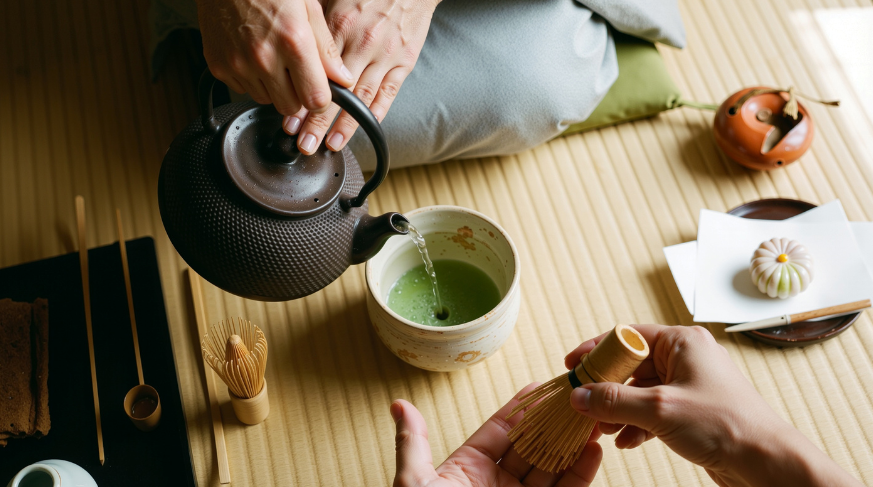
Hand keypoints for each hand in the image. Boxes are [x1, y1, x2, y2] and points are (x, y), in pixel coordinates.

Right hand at [196, 0, 353, 118]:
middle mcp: (263, 57)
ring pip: (266, 100)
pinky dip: (251, 79)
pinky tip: (253, 56)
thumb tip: (342, 79)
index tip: (320, 91)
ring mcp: (238, 64)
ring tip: (272, 57)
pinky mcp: (219, 66)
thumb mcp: (308, 9)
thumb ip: (327, 49)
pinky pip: (243, 90)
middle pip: (289, 107)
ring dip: (274, 87)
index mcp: (292, 42)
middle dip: (297, 95)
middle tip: (296, 72)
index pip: (315, 99)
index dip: (321, 98)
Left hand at [287, 0, 437, 154]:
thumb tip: (296, 50)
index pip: (317, 72)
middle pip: (338, 91)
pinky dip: (375, 114)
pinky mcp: (405, 61)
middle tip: (306, 142)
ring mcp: (386, 55)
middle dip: (319, 121)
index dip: (302, 99)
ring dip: (346, 125)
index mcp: (342, 25)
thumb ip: (318, 26)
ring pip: (363, 97)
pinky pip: (388, 93)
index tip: (290, 120)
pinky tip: (363, 129)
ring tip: (332, 144)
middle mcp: (364, 43)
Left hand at [391, 383, 601, 486]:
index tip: (540, 386)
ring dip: (571, 444)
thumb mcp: (415, 486)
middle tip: (574, 397)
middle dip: (553, 421)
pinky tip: (591, 452)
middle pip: (532, 446)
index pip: (501, 431)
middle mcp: (497, 486)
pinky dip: (580, 474)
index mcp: (467, 470)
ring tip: (589, 418)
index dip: (521, 409)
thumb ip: (413, 445)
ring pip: (552, 468)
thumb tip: (399, 405)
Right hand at [564, 325, 862, 486]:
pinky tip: (627, 441)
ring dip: (620, 409)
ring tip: (603, 429)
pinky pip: (654, 409)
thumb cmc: (724, 425)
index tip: (573, 365)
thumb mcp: (660, 410)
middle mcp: (686, 358)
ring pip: (641, 390)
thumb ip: (614, 401)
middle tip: (584, 403)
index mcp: (682, 342)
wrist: (765, 461)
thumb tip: (579, 395)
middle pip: (631, 365)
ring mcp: (690, 385)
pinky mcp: (693, 410)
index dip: (597, 350)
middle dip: (606, 388)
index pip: (628, 336)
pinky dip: (637, 423)